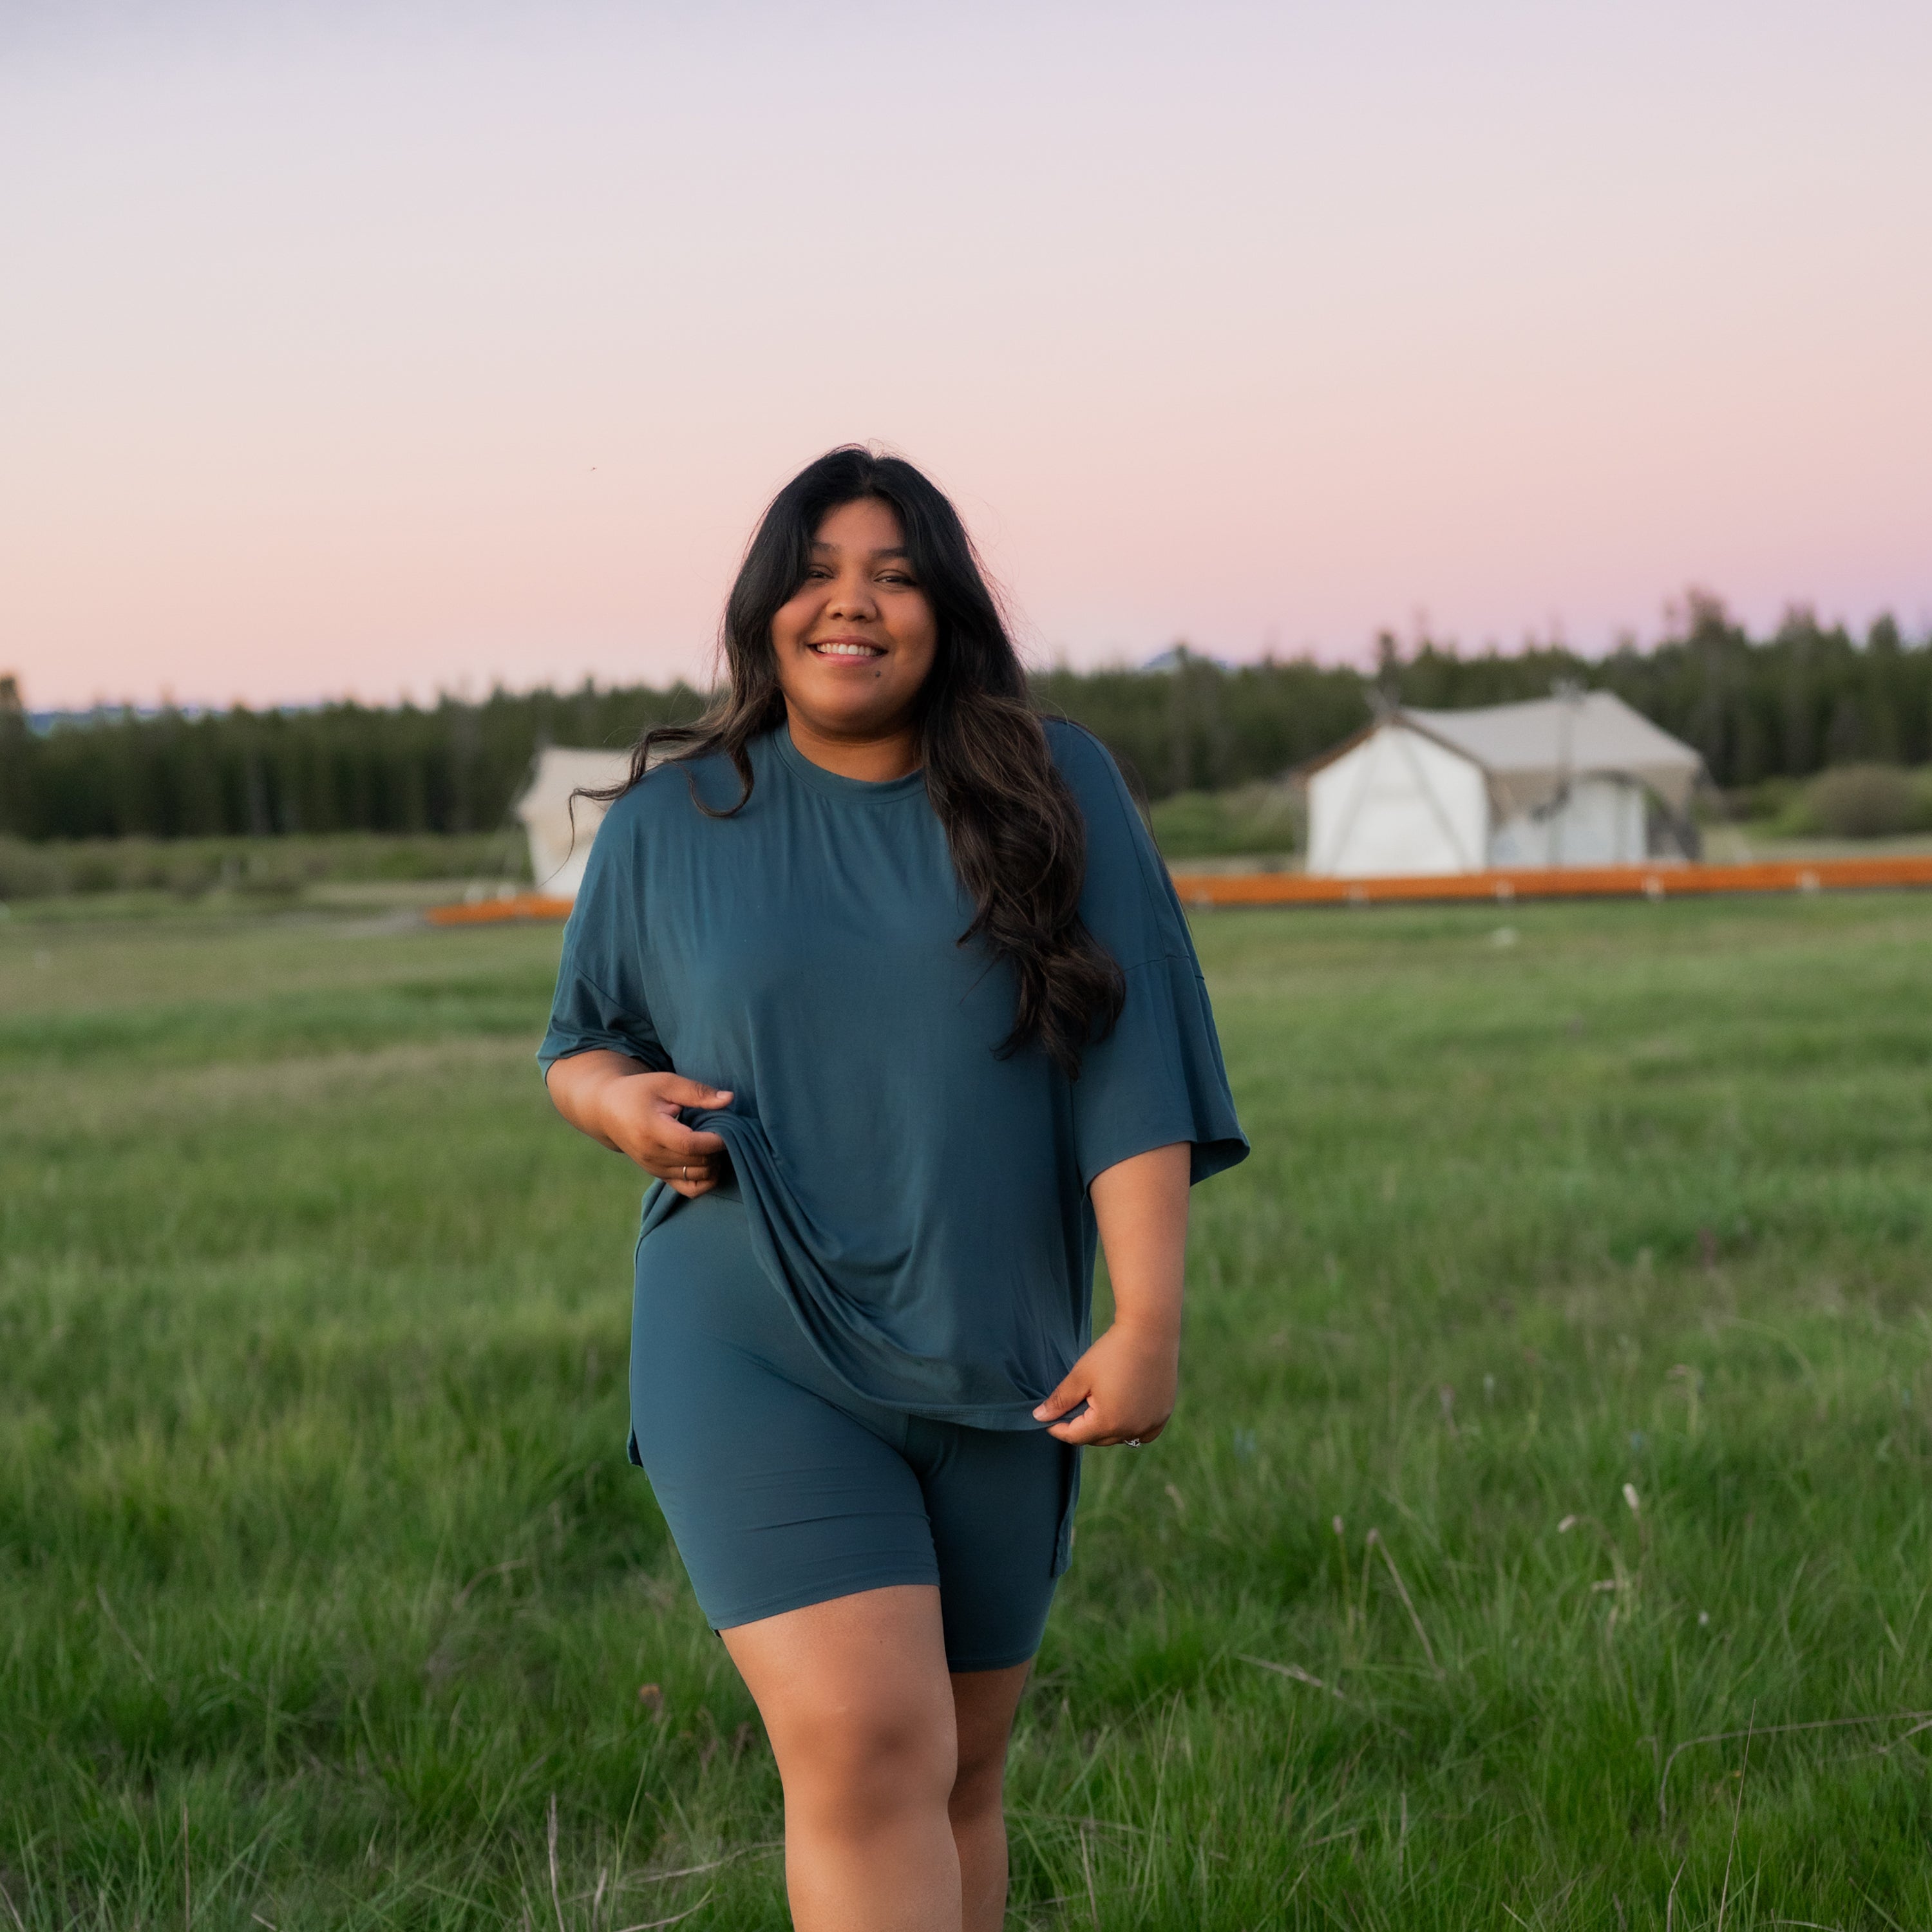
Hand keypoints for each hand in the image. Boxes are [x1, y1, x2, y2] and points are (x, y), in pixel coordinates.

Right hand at [593, 1070, 734, 1197]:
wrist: (609, 1112)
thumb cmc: (639, 1092)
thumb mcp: (666, 1083)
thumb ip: (697, 1092)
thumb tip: (729, 1099)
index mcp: (650, 1130)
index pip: (689, 1144)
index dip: (714, 1140)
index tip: (728, 1129)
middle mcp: (651, 1155)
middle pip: (697, 1162)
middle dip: (718, 1150)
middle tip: (725, 1132)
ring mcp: (654, 1169)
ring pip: (698, 1177)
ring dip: (714, 1163)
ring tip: (715, 1142)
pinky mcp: (659, 1176)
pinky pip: (690, 1190)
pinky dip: (707, 1179)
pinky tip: (709, 1160)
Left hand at [1032, 1321, 1178, 1445]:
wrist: (1150, 1331)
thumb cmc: (1112, 1352)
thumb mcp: (1081, 1375)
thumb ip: (1060, 1400)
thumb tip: (1039, 1417)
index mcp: (1109, 1422)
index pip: (1076, 1437)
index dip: (1059, 1428)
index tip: (1049, 1419)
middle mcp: (1132, 1429)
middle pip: (1098, 1439)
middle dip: (1083, 1427)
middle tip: (1074, 1406)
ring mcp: (1151, 1423)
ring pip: (1121, 1436)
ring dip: (1107, 1428)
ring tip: (1098, 1405)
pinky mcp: (1163, 1414)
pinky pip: (1144, 1432)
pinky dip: (1132, 1427)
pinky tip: (1125, 1412)